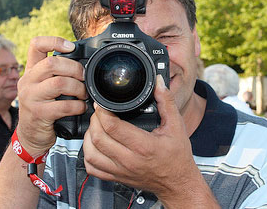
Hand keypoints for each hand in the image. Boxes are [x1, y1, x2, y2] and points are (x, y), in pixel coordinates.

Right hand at [16, 36, 86, 156]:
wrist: (31, 135)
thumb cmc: (44, 107)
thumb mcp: (44, 86)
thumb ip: (57, 73)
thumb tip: (84, 63)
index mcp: (31, 70)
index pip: (36, 45)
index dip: (55, 41)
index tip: (71, 47)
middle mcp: (28, 80)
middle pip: (52, 63)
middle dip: (75, 69)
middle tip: (84, 78)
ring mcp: (31, 97)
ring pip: (60, 83)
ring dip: (78, 88)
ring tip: (83, 94)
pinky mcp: (38, 114)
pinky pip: (63, 105)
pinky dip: (77, 106)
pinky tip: (80, 107)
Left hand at [83, 75, 206, 204]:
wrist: (178, 183)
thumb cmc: (178, 156)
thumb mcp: (176, 125)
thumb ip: (166, 101)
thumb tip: (158, 83)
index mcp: (143, 146)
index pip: (113, 127)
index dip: (103, 111)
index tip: (102, 103)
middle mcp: (129, 160)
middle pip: (98, 137)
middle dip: (94, 119)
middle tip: (99, 110)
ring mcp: (120, 171)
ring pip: (91, 153)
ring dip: (89, 136)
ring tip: (96, 125)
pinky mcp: (116, 178)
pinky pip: (93, 168)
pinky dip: (88, 154)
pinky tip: (94, 144)